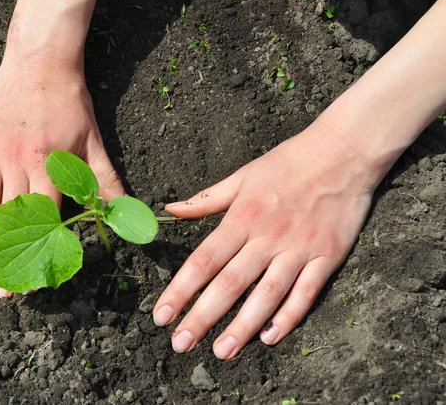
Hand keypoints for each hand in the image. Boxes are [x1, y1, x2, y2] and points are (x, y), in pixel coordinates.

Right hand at [0, 60, 123, 297]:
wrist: (39, 62)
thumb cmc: (70, 103)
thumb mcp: (93, 141)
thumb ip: (105, 180)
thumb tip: (125, 213)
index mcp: (48, 166)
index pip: (43, 219)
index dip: (38, 252)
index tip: (33, 279)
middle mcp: (16, 164)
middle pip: (9, 220)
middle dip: (3, 258)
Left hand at [153, 120, 376, 358]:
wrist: (342, 152)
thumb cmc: (288, 162)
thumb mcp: (242, 176)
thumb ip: (206, 200)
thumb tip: (169, 210)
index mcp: (242, 218)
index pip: (203, 261)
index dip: (180, 290)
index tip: (161, 315)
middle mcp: (267, 237)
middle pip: (229, 284)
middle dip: (202, 317)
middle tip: (180, 344)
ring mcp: (298, 249)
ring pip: (266, 294)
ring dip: (242, 325)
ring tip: (222, 351)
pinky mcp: (326, 257)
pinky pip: (306, 292)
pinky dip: (289, 316)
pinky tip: (270, 337)